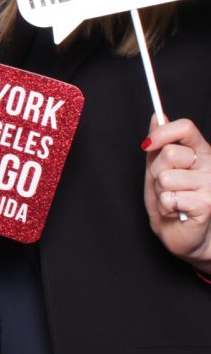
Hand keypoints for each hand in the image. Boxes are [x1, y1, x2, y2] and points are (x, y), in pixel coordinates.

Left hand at [143, 117, 210, 265]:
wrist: (185, 236)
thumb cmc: (173, 203)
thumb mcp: (159, 170)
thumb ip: (159, 145)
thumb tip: (157, 116)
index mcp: (200, 152)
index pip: (186, 128)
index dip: (163, 132)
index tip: (148, 145)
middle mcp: (210, 165)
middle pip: (171, 153)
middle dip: (157, 171)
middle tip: (166, 186)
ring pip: (166, 177)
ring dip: (161, 192)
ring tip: (173, 201)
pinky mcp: (207, 204)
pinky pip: (169, 197)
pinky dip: (165, 207)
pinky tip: (178, 212)